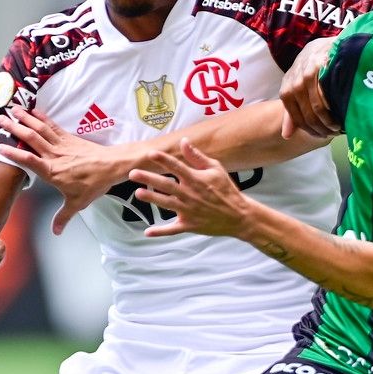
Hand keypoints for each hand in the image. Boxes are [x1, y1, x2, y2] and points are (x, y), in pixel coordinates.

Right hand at [0, 106, 135, 233]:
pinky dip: (42, 118)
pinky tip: (34, 111)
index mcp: (52, 172)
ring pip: (40, 129)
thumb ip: (63, 216)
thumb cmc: (94, 184)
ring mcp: (61, 145)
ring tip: (13, 109)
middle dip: (14, 128)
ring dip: (25, 118)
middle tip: (1, 119)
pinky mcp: (69, 138)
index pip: (28, 160)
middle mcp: (54, 156)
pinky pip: (53, 126)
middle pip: (31, 139)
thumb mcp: (77, 203)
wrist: (112, 166)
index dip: (13, 153)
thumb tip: (56, 232)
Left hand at [131, 140, 251, 238]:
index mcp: (196, 179)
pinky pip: (173, 229)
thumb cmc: (227, 190)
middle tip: (133, 174)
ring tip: (138, 194)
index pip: (177, 167)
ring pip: (167, 204)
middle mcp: (190, 194)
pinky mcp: (189, 225)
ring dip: (152, 199)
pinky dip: (160, 231)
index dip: (163, 160)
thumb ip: (197, 157)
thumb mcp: (216, 169)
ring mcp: (189, 211)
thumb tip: (184, 142)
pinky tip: (147, 232)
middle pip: (166, 185)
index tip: (151, 154)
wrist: (239, 216)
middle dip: (149, 179)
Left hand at [278, 37, 340, 138]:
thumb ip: (292, 112)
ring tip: (339, 126)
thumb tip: (286, 135)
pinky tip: (342, 111)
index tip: (323, 135)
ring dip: (330, 121)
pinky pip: (327, 93)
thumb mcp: (297, 90)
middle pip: (308, 115)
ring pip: (318, 107)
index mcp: (286, 90)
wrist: (322, 46)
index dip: (310, 130)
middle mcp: (294, 83)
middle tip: (334, 133)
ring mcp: (307, 74)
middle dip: (322, 128)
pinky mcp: (320, 66)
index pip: (297, 118)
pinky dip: (335, 107)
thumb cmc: (310, 71)